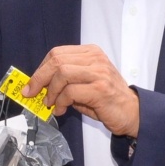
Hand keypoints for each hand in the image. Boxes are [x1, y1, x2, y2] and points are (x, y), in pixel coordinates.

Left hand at [23, 44, 139, 135]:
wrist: (132, 112)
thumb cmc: (106, 100)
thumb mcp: (85, 83)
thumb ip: (66, 80)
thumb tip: (39, 86)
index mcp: (91, 53)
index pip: (57, 53)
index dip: (41, 69)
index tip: (33, 84)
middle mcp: (95, 59)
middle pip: (56, 60)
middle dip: (39, 78)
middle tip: (32, 93)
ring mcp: (98, 73)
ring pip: (61, 73)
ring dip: (51, 92)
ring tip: (51, 104)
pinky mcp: (100, 89)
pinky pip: (70, 92)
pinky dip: (60, 102)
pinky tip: (61, 110)